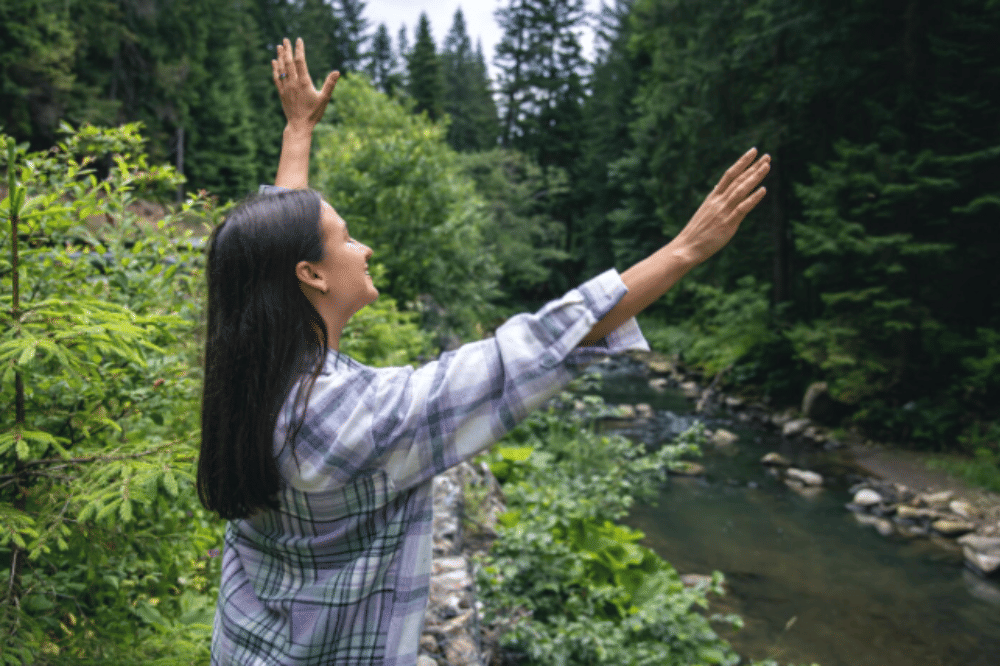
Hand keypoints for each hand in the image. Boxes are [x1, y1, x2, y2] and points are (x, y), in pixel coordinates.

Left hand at [272, 37, 339, 130]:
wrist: (299, 125)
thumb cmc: (314, 113)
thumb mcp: (324, 98)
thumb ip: (330, 84)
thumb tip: (337, 72)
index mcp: (304, 82)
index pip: (300, 61)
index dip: (299, 49)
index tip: (299, 40)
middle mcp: (293, 83)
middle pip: (288, 62)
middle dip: (287, 50)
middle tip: (285, 40)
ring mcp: (286, 88)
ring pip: (281, 68)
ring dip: (280, 56)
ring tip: (279, 46)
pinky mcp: (281, 93)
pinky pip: (276, 78)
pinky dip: (275, 68)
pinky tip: (274, 62)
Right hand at [672, 147, 769, 265]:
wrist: (686, 247)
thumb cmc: (696, 232)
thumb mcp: (705, 212)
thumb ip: (714, 201)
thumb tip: (718, 190)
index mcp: (713, 197)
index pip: (729, 175)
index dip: (742, 162)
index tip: (753, 152)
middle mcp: (718, 201)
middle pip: (738, 180)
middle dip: (753, 167)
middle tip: (767, 156)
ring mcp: (723, 212)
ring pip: (741, 190)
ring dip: (754, 177)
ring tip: (767, 166)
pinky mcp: (727, 224)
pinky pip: (742, 208)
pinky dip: (753, 198)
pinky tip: (763, 190)